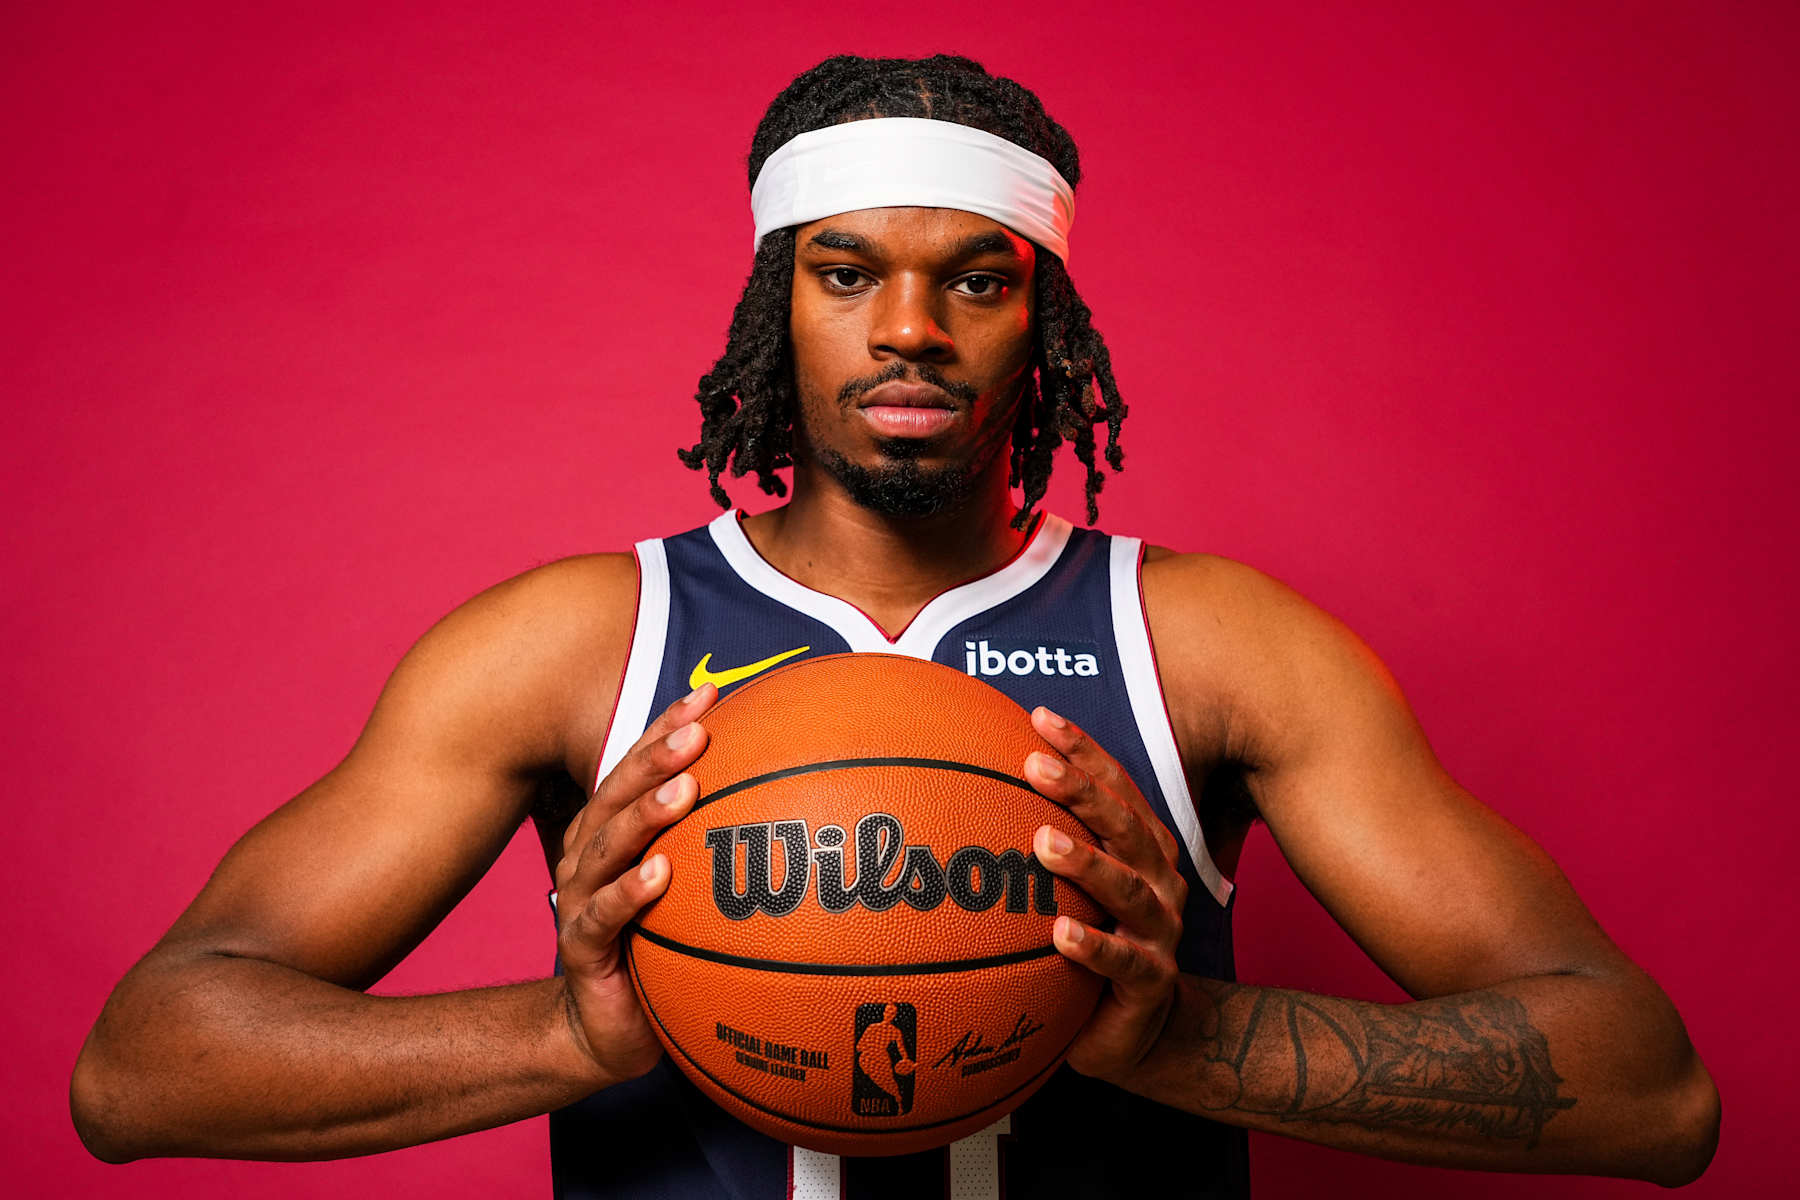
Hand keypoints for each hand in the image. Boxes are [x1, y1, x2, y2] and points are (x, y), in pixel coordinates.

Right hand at [552, 683, 716, 1087]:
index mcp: (611, 830)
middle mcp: (588, 854)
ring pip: (607, 845)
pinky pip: (603, 915)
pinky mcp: (581, 947)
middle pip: (618, 792)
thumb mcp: (689, 890)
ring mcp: (579, 898)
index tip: (711, 694)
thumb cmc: (656, 945)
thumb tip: (798, 797)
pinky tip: (659, 874)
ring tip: (684, 788)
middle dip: (658, 757)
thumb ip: (717, 844)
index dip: (669, 727)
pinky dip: (629, 893)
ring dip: (645, 814)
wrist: (610, 1027)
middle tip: (699, 733)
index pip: (639, 766)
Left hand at [1025, 706, 1187, 1084]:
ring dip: (1086, 862)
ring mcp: (1160, 931)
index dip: (1083, 751)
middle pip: (1124, 825)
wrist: (1133, 1032)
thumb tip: (963, 786)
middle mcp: (1159, 880)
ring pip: (1127, 887)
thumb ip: (1039, 843)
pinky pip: (1122, 962)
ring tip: (1043, 842)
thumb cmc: (1091, 946)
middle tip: (1035, 765)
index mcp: (1142, 848)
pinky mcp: (1152, 982)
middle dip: (1082, 790)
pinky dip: (1093, 946)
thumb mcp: (1069, 892)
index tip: (1040, 717)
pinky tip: (1060, 934)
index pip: (1117, 788)